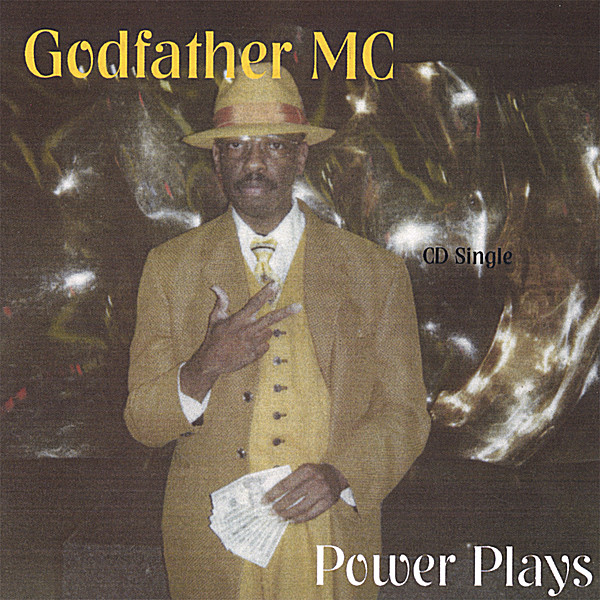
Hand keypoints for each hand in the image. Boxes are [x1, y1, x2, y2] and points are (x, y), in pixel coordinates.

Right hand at [180, 283, 300, 397]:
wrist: (211, 362)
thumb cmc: (213, 338)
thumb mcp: (215, 318)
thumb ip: (220, 301)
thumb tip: (215, 286)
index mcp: (238, 320)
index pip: (255, 303)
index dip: (265, 293)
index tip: (275, 284)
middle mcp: (247, 330)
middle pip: (271, 319)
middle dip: (286, 312)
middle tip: (299, 306)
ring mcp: (252, 343)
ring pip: (268, 332)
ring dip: (263, 330)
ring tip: (249, 334)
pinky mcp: (255, 354)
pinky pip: (266, 345)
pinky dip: (261, 343)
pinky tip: (248, 345)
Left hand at [263, 463, 348, 523]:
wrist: (337, 475)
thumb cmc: (315, 472)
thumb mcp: (304, 469)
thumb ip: (291, 479)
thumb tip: (273, 494)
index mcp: (306, 469)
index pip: (285, 484)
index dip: (273, 494)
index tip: (264, 501)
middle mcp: (315, 480)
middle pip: (292, 497)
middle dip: (279, 506)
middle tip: (271, 512)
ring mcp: (322, 492)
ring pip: (301, 507)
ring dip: (288, 514)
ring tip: (279, 517)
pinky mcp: (328, 502)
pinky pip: (311, 514)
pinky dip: (299, 518)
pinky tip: (291, 520)